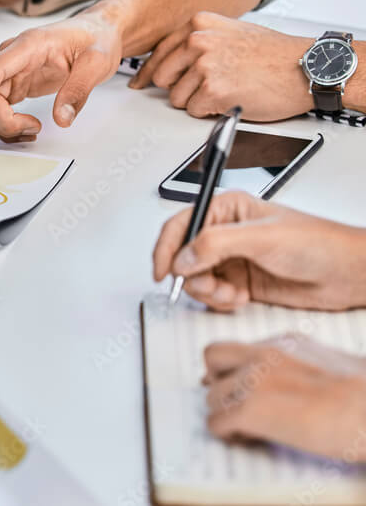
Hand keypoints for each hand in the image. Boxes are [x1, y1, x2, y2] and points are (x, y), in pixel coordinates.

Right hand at [0, 10, 122, 140]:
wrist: (97, 33)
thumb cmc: (95, 39)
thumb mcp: (96, 63)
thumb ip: (78, 90)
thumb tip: (62, 119)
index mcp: (29, 45)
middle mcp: (13, 57)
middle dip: (3, 120)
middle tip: (32, 130)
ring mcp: (11, 71)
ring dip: (5, 125)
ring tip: (33, 130)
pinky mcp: (15, 84)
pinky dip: (8, 124)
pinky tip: (27, 128)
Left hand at [129, 12, 313, 120]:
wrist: (305, 67)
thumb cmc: (273, 54)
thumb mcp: (230, 32)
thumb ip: (198, 40)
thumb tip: (169, 60)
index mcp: (199, 24)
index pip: (158, 52)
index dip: (149, 72)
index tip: (140, 83)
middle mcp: (198, 41)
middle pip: (162, 78)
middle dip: (178, 88)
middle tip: (203, 89)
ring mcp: (205, 66)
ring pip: (177, 98)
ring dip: (197, 101)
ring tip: (225, 90)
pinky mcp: (213, 90)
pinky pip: (194, 111)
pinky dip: (210, 111)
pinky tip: (230, 99)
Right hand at [153, 191, 365, 311]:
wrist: (348, 275)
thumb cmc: (319, 244)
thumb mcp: (262, 238)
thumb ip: (216, 244)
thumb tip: (183, 258)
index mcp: (227, 209)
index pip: (181, 225)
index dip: (167, 248)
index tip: (163, 271)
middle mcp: (225, 234)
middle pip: (183, 256)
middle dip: (192, 276)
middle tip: (208, 284)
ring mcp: (232, 259)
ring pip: (195, 279)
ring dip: (208, 291)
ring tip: (231, 292)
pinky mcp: (240, 282)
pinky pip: (213, 295)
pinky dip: (221, 301)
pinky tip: (241, 297)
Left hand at [203, 334, 365, 461]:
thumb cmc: (360, 397)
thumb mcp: (324, 365)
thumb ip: (289, 366)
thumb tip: (262, 380)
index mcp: (280, 346)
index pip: (228, 348)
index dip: (224, 370)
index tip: (232, 386)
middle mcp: (260, 357)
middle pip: (211, 362)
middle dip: (219, 382)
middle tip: (236, 403)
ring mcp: (252, 382)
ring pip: (212, 397)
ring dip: (226, 414)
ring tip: (251, 427)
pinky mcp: (250, 410)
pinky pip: (216, 423)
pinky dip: (227, 434)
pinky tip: (249, 438)